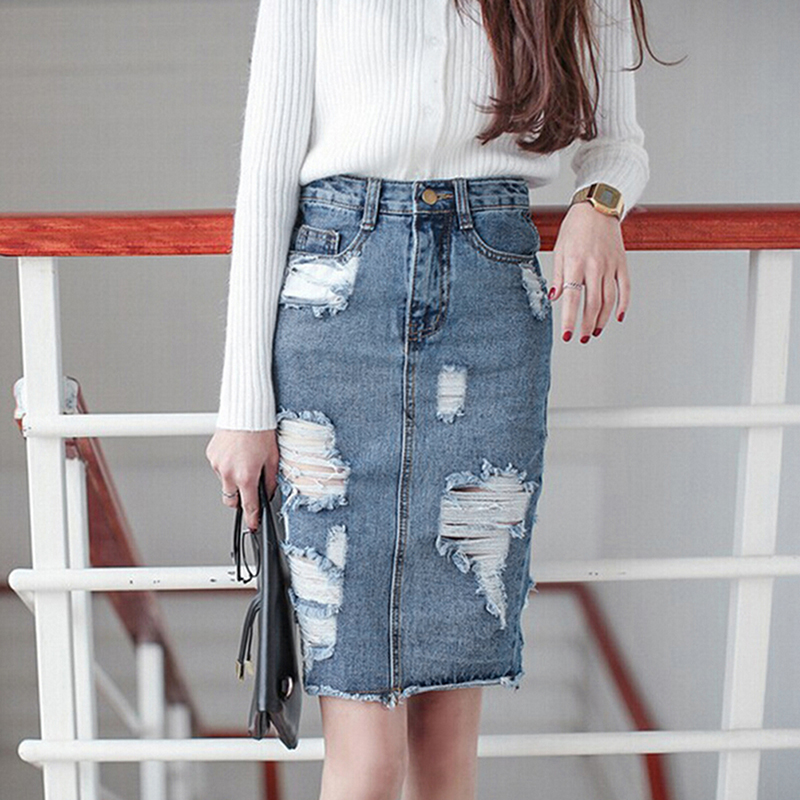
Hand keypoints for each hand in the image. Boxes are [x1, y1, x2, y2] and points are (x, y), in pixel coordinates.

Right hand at [205, 428, 278, 529]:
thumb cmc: (261, 431)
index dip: (252, 518)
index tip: (253, 525)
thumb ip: (270, 480)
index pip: (248, 506)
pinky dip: (228, 466)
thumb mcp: (273, 458)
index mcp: (245, 476)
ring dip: (234, 479)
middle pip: (231, 500)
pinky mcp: (211, 456)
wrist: (245, 411)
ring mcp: (217, 465)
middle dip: (240, 499)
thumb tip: (268, 493)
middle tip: (250, 489)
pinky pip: (220, 468)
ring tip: (245, 461)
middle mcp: (228, 473)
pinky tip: (237, 454)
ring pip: (225, 483)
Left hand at [549, 202, 629, 342]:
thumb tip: (555, 298)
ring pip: (609, 300)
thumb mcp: (559, 249)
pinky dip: (624, 304)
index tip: (567, 336)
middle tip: (581, 338)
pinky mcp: (622, 263)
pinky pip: (625, 288)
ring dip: (603, 319)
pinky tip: (618, 317)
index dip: (569, 320)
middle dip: (586, 325)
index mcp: (576, 264)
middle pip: (593, 304)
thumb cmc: (575, 227)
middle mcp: (595, 266)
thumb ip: (558, 275)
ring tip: (595, 332)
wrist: (598, 207)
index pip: (572, 298)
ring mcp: (611, 266)